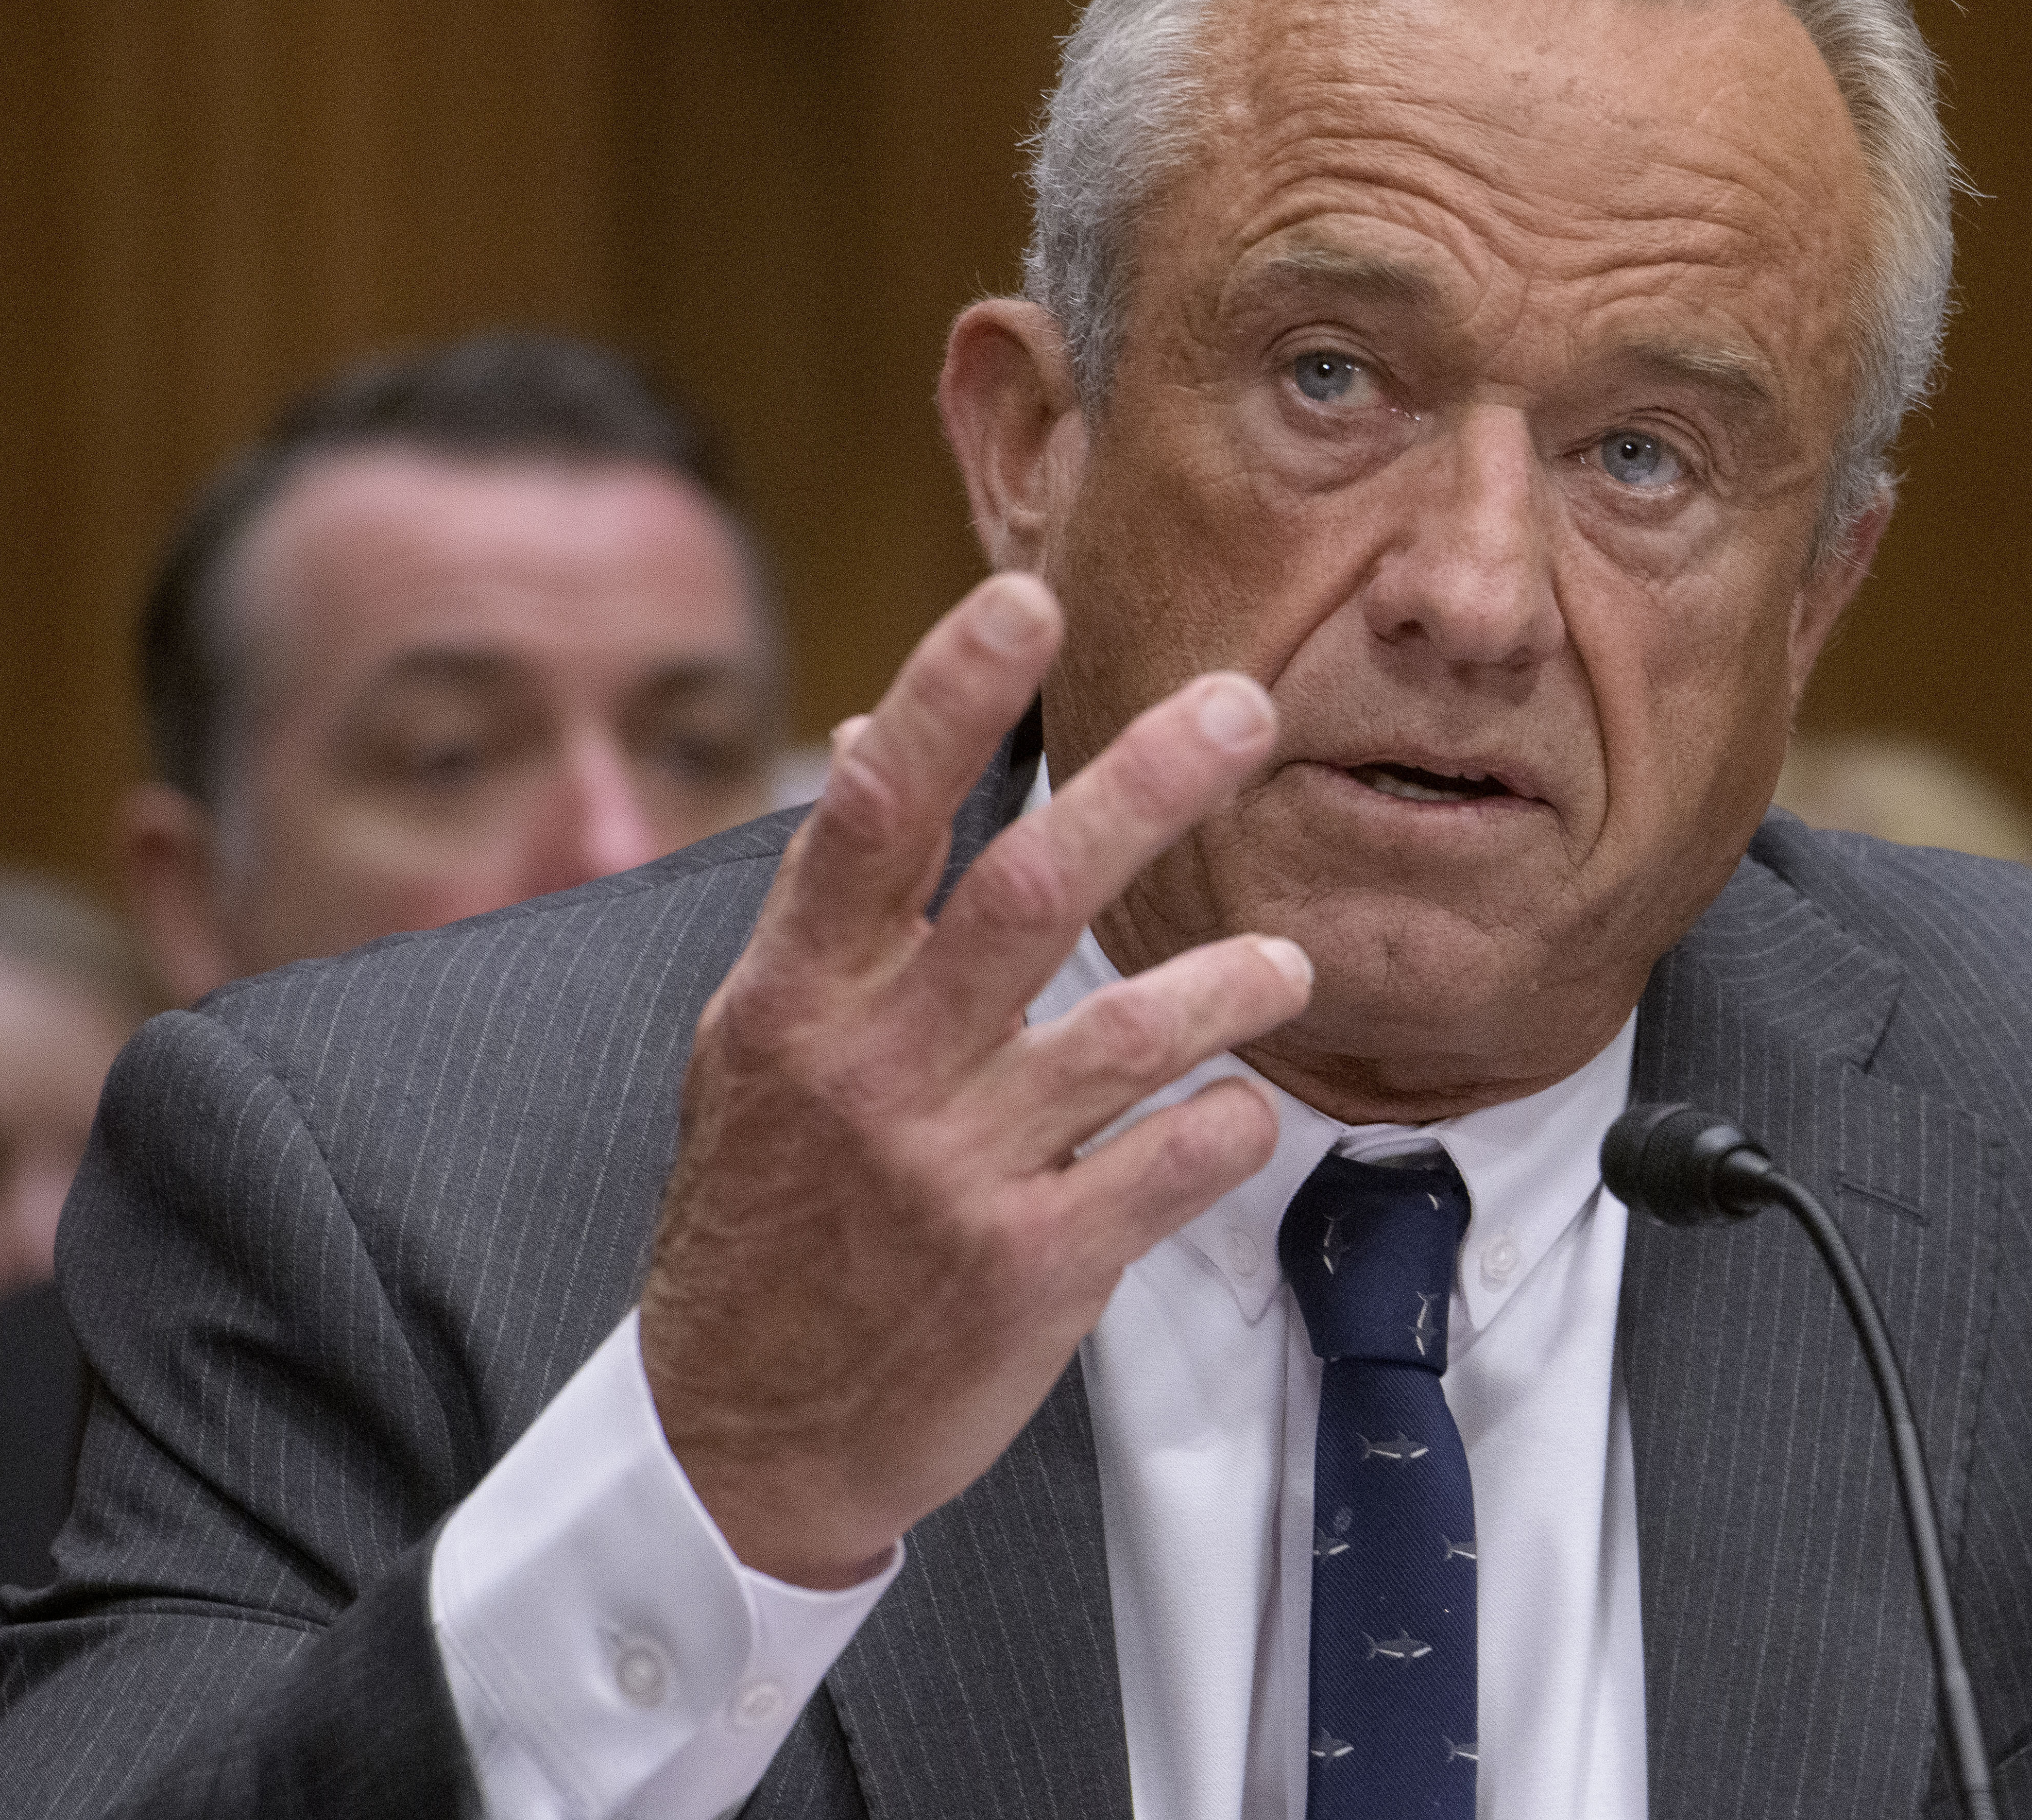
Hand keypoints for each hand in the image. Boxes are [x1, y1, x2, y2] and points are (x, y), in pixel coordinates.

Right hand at [638, 572, 1307, 1587]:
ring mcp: (954, 1171)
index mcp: (796, 998)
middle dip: (1149, 785)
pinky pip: (1165, 1167)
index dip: (948, 697)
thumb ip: (828, 904)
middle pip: (1029, 889)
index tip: (1026, 600)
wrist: (742, 1431)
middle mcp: (873, 1069)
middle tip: (1246, 707)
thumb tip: (857, 732)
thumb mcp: (756, 1047)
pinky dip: (1224, 1126)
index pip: (873, 814)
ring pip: (1123, 1033)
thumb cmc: (765, 1214)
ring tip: (1289, 960)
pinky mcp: (1028, 1269)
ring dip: (1226, 983)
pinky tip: (1241, 1108)